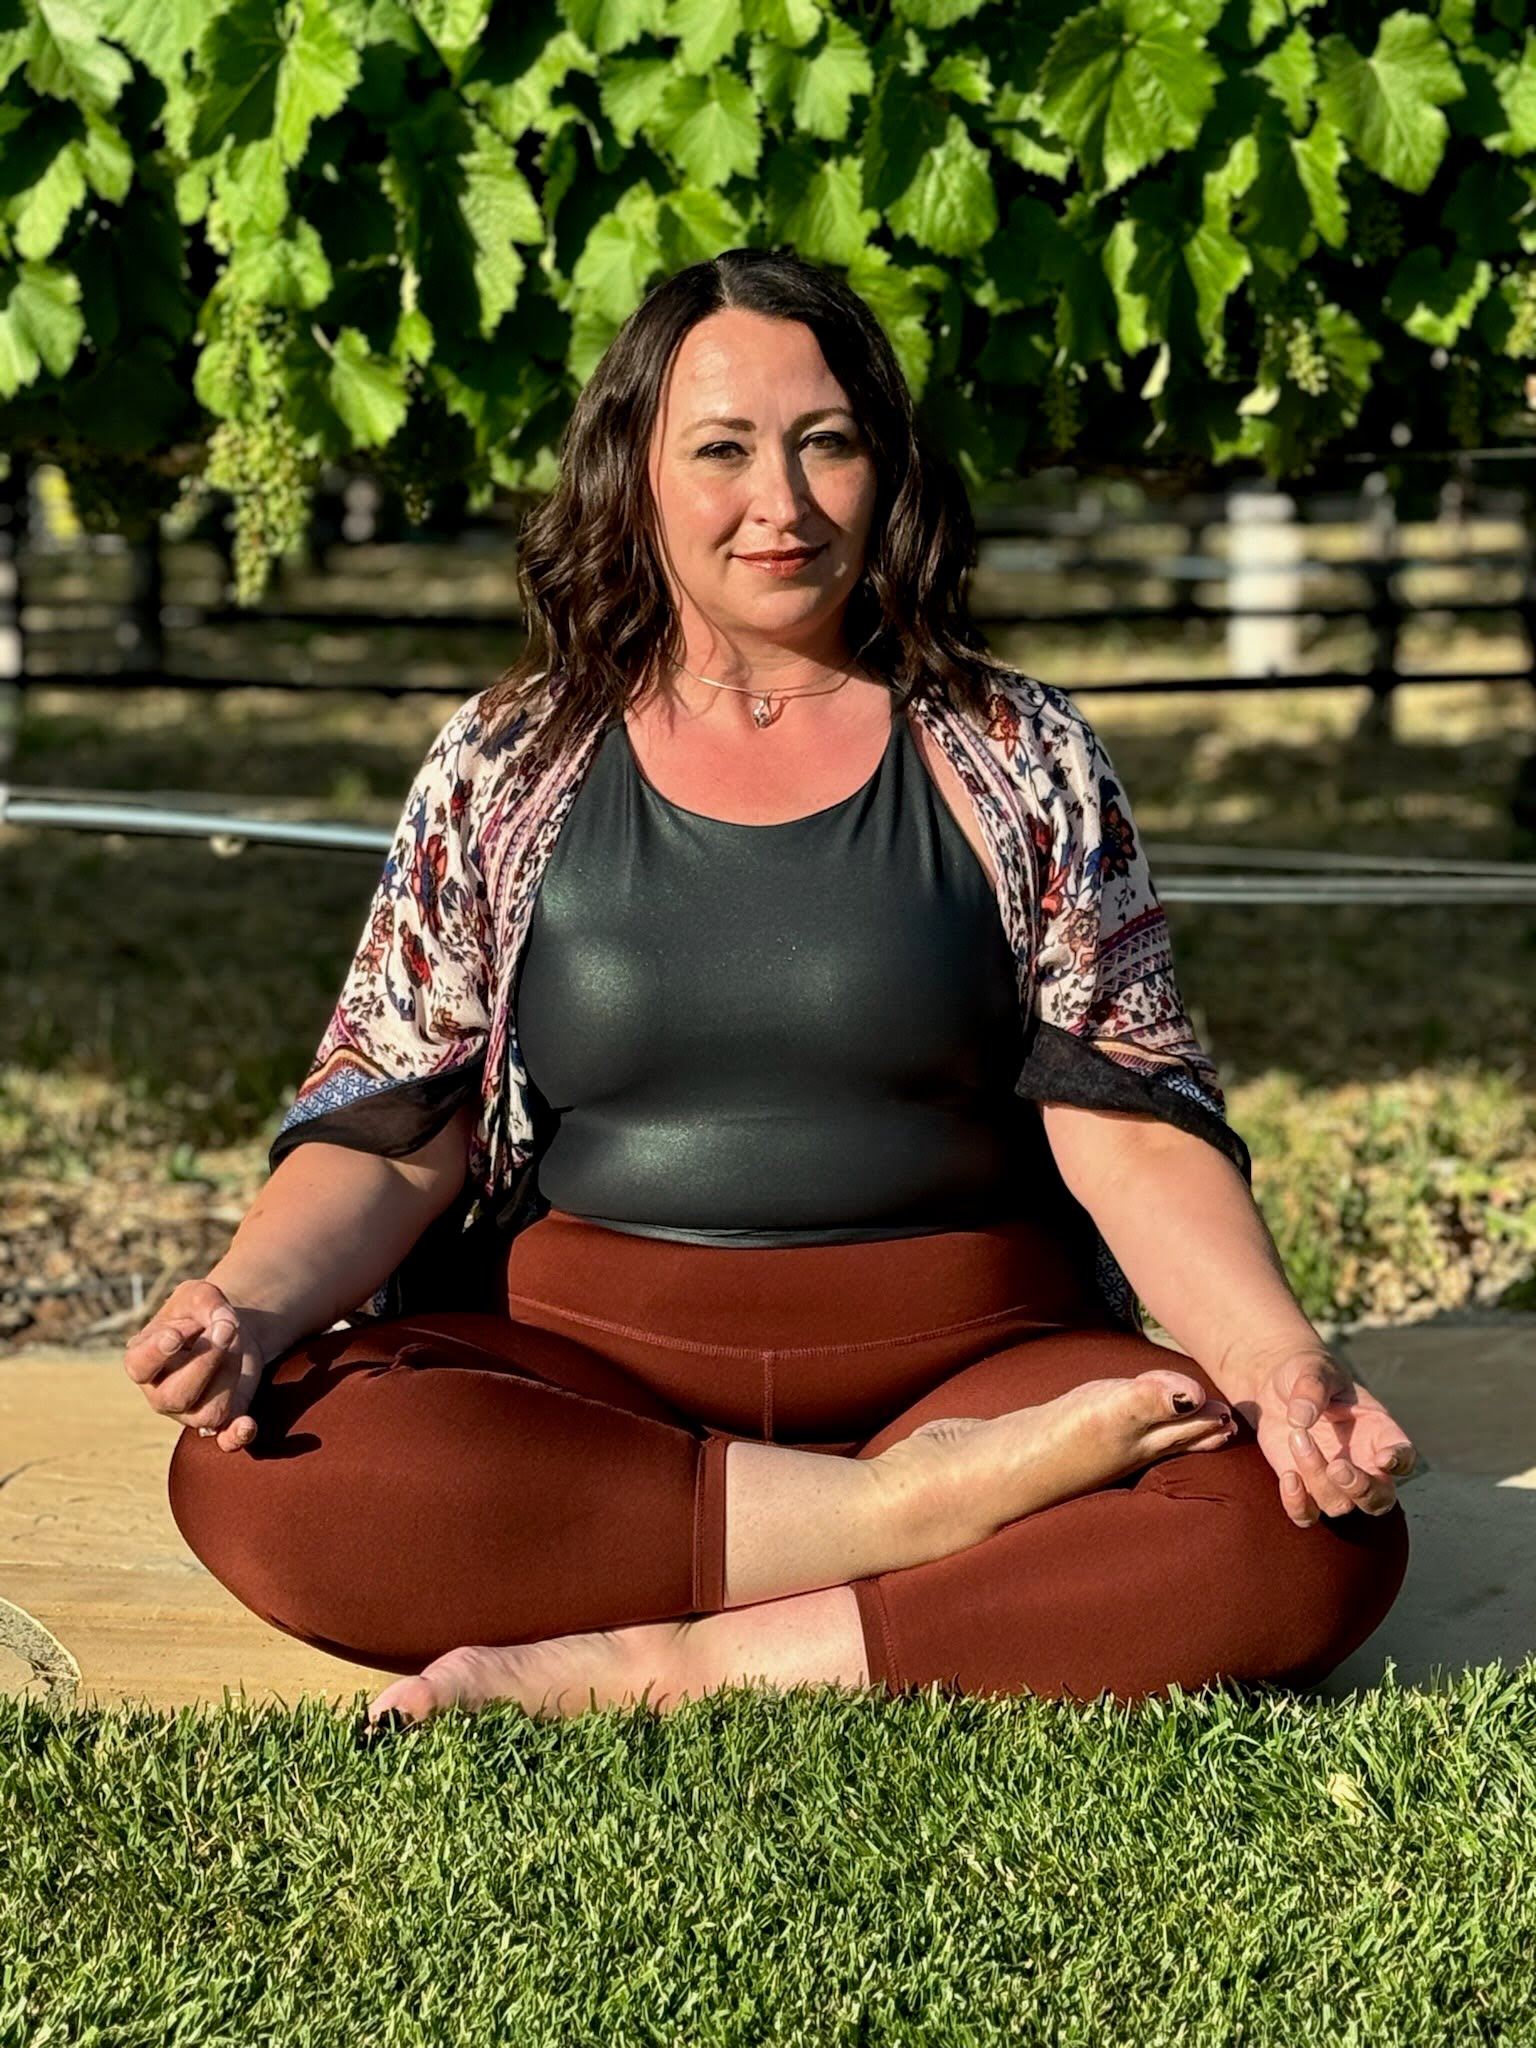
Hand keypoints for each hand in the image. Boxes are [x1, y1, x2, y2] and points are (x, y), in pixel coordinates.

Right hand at [122, 1279, 268, 1452]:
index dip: (156, 1353)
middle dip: (207, 1360)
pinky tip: (247, 1424)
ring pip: (208, 1412)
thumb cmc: (201, 1312)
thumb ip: (207, 1301)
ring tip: (234, 1344)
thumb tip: (224, 1325)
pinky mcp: (220, 1418)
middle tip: (227, 1328)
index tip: (176, 1335)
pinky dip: (236, 1436)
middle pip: (176, 1396)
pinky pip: (225, 1439)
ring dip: (230, 1374)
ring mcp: (189, 1411)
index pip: (140, 1365)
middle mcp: (161, 1393)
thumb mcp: (199, 1293)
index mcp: (142, 1360)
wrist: (228, 1329)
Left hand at [1243, 1354, 1417, 1529]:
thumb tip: (1301, 1418)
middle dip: (1362, 1491)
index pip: (1403, 1455)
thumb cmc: (1304, 1374)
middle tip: (1337, 1466)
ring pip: (1338, 1505)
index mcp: (1378, 1430)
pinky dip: (1297, 1505)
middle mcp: (1363, 1462)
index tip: (1385, 1458)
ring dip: (1316, 1476)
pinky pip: (1306, 1516)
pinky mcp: (1304, 1488)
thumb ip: (1311, 1388)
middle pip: (1379, 1500)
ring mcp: (1333, 1480)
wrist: (1273, 1385)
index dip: (1400, 1462)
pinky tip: (1288, 1477)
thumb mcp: (1311, 1369)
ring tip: (1296, 1435)